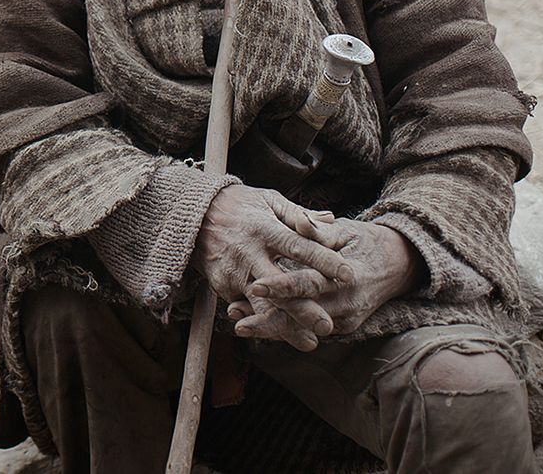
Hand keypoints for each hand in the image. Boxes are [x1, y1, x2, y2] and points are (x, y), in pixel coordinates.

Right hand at [191, 183, 351, 350]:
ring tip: (310, 342)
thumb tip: (330, 219)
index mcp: (264, 228)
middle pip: (279, 285)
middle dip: (303, 308)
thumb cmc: (241, 206)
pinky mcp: (223, 286)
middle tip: (328, 326)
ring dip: (286, 327)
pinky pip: (247, 308)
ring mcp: (234, 272)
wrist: (195, 216)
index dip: (324, 260)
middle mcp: (248, 252)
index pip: (299, 246)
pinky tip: (285, 335)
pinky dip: (266, 323)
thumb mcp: (269, 200)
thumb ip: (299, 214)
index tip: (348, 274)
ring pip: (262, 305)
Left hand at [228, 219, 425, 340]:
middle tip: (237, 319)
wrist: (399, 265)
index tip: (256, 286)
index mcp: (349, 278)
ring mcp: (345, 319)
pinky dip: (284, 327)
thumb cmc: (366, 242)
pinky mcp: (341, 325)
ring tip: (239, 323)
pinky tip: (258, 323)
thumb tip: (300, 219)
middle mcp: (347, 304)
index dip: (283, 287)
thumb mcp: (346, 231)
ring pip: (303, 327)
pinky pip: (308, 328)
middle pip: (303, 316)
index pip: (311, 285)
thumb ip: (320, 230)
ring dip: (271, 326)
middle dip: (269, 320)